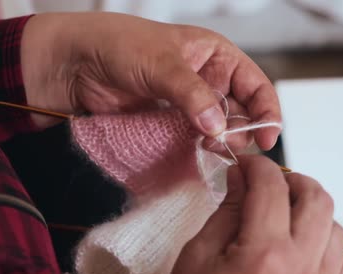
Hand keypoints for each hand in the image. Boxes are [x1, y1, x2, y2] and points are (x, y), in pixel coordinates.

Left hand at [20, 12, 280, 150]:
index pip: (255, 84)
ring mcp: (189, 106)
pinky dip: (199, 152)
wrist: (74, 65)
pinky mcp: (170, 126)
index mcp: (215, 56)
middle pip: (241, 112)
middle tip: (230, 144)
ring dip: (220, 144)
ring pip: (218, 131)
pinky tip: (198, 157)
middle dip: (241, 130)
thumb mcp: (161, 63)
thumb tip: (218, 126)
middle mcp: (207, 81)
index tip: (268, 137)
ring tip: (211, 151)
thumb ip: (193, 94)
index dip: (266, 110)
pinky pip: (193, 143)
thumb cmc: (117, 45)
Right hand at [158, 155, 342, 273]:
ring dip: (314, 214)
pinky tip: (306, 251)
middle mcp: (302, 271)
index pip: (271, 187)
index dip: (256, 166)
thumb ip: (228, 210)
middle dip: (293, 180)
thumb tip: (243, 178)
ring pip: (338, 230)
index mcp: (265, 255)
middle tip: (270, 183)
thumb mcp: (198, 255)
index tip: (245, 166)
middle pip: (318, 200)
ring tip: (286, 219)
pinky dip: (331, 249)